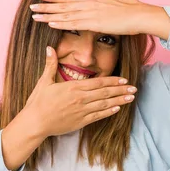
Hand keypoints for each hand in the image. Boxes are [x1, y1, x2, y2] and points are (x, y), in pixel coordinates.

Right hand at [22, 46, 136, 137]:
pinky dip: (109, 112)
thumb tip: (49, 47)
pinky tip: (118, 109)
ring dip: (119, 100)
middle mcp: (81, 99)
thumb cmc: (38, 102)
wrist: (35, 123)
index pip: (98, 82)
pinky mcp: (81, 122)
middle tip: (134, 88)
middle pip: (105, 93)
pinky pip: (98, 116)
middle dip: (121, 90)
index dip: (113, 81)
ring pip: (105, 104)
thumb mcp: (44, 81)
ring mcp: (82, 111)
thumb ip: (50, 64)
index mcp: (73, 87)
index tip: (124, 79)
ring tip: (131, 98)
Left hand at [29, 0, 156, 35]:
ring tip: (35, 17)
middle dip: (46, 6)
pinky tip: (50, 23)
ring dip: (49, 16)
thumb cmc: (132, 6)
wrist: (141, 15)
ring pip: (66, 14)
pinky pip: (75, 23)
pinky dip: (62, 23)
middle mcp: (90, 2)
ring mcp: (92, 13)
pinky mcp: (96, 23)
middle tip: (32, 8)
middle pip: (63, 5)